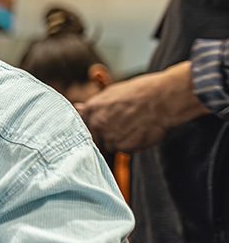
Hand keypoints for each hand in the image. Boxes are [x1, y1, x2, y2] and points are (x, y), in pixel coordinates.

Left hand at [75, 62, 207, 151]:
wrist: (165, 97)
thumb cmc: (141, 92)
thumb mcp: (112, 92)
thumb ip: (94, 105)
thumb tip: (77, 108)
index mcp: (92, 109)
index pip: (80, 127)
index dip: (89, 129)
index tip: (96, 129)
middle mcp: (98, 124)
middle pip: (95, 138)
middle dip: (104, 135)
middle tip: (121, 126)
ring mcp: (111, 136)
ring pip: (110, 146)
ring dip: (119, 140)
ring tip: (134, 126)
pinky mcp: (125, 147)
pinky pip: (124, 150)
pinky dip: (131, 145)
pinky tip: (140, 132)